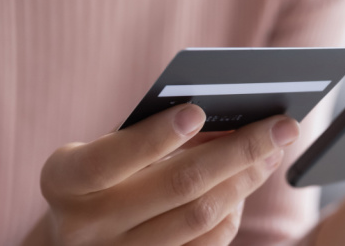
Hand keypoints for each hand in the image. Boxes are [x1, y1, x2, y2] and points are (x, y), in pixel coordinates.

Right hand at [36, 104, 299, 245]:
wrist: (74, 239)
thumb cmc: (98, 176)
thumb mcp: (104, 149)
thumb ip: (149, 132)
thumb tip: (226, 116)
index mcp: (63, 181)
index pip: (108, 160)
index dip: (154, 136)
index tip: (198, 111)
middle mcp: (85, 226)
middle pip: (175, 188)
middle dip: (237, 152)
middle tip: (281, 126)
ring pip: (199, 218)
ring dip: (245, 180)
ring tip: (272, 150)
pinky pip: (206, 244)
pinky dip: (232, 211)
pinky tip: (244, 184)